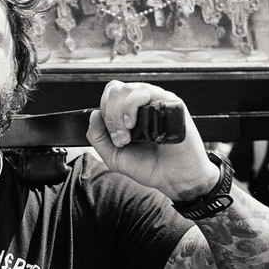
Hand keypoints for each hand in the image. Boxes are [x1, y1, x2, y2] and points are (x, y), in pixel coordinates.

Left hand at [86, 80, 218, 200]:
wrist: (175, 179)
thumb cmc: (149, 166)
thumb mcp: (114, 156)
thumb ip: (98, 137)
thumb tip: (93, 114)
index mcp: (130, 111)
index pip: (110, 94)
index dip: (104, 111)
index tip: (112, 137)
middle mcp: (144, 103)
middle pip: (116, 89)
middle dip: (111, 115)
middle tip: (120, 139)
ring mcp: (158, 101)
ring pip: (129, 89)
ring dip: (120, 113)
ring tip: (127, 136)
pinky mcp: (171, 104)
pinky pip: (147, 92)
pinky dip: (133, 106)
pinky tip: (135, 127)